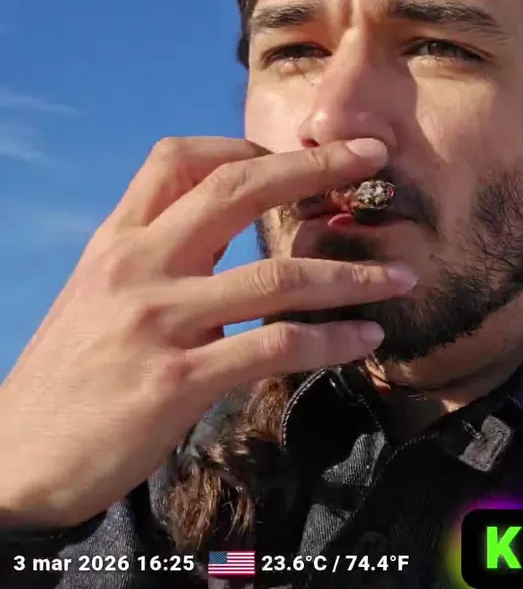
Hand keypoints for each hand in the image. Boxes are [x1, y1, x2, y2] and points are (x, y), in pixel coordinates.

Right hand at [0, 137, 416, 528]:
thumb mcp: (100, 297)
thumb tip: (224, 235)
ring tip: (400, 275)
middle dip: (316, 167)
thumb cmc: (72, 377)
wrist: (17, 460)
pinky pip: (274, 348)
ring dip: (352, 274)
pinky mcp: (176, 382)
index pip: (177, 159)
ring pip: (276, 276)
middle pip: (239, 190)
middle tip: (373, 156)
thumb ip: (157, 260)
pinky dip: (330, 341)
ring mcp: (157, 322)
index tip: (298, 154)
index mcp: (118, 243)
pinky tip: (364, 340)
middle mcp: (137, 268)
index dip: (244, 145)